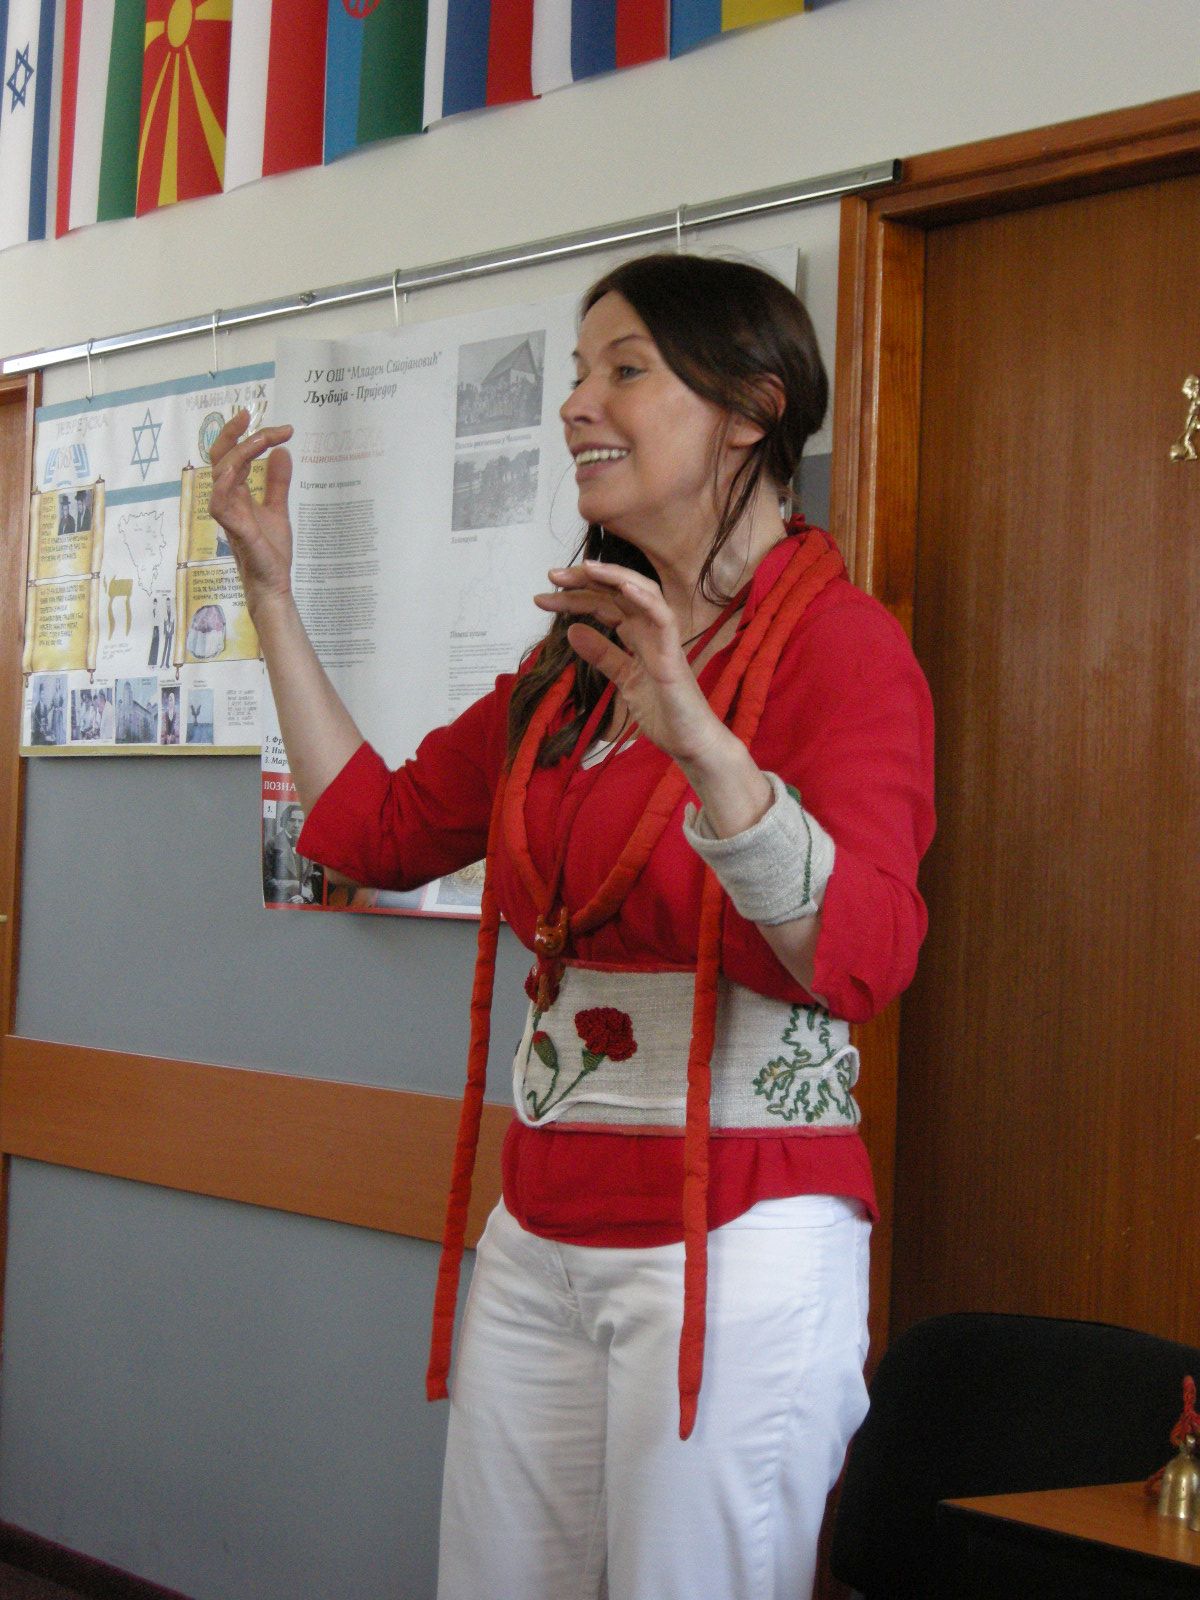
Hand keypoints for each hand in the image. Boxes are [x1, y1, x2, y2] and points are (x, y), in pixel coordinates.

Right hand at [207, 409, 294, 614]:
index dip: (239, 434)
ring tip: (261, 439)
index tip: (259, 419)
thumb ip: (277, 482)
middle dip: (233, 433)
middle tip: (252, 416)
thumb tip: (282, 451)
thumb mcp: (278, 509)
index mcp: (236, 493)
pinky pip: (219, 502)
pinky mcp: (234, 529)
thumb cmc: (270, 551)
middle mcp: (227, 499)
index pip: (231, 455)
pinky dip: (225, 484)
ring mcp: (227, 513)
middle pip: (220, 457)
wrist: (273, 583)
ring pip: (221, 473)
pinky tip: (237, 469)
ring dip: (239, 453)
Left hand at [534, 559, 729, 765]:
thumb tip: (572, 630)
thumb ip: (602, 655)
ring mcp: (663, 639)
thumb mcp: (623, 680)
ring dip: (614, 577)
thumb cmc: (664, 712)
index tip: (543, 597)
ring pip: (642, 593)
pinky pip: (662, 618)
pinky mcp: (672, 655)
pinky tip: (623, 586)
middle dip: (585, 581)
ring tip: (586, 568)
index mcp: (639, 635)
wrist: (689, 742)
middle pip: (618, 592)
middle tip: (551, 576)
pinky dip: (644, 599)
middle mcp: (651, 630)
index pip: (604, 605)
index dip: (575, 597)